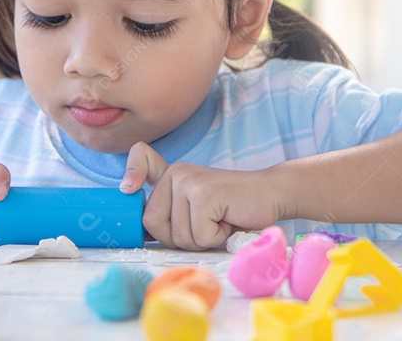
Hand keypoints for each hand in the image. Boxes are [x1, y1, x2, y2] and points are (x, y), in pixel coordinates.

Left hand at [121, 142, 285, 250]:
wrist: (272, 194)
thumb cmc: (235, 209)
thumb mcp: (198, 206)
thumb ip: (171, 208)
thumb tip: (142, 222)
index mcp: (172, 175)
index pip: (139, 162)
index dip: (132, 173)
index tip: (128, 187)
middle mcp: (177, 174)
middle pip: (153, 224)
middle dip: (182, 238)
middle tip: (207, 223)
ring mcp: (189, 182)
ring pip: (178, 236)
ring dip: (204, 240)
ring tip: (221, 220)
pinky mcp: (205, 195)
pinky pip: (199, 236)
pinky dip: (218, 238)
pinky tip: (229, 220)